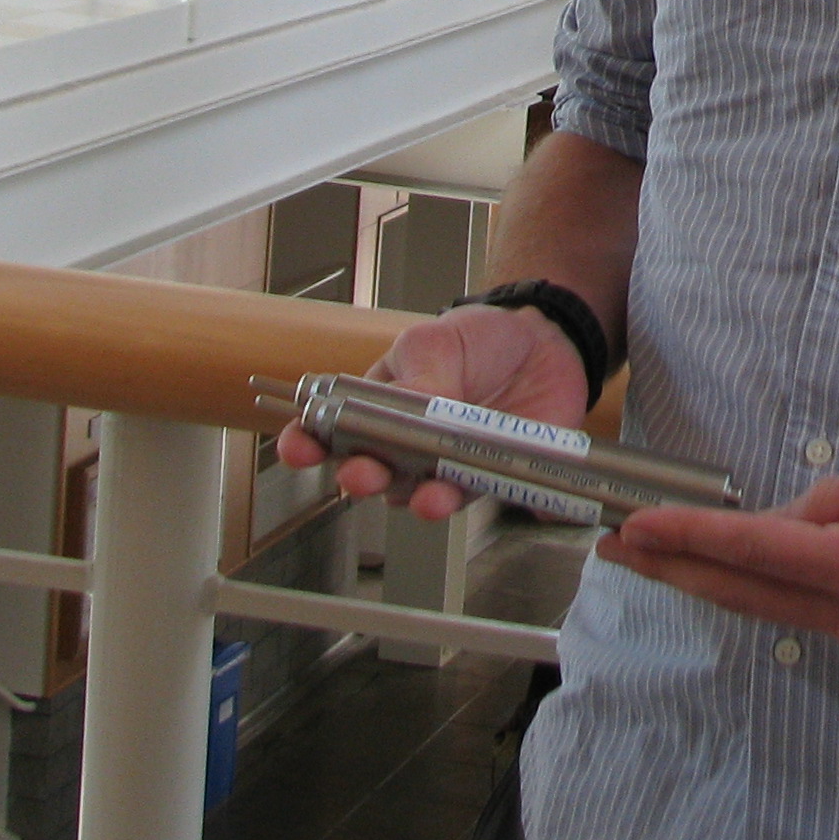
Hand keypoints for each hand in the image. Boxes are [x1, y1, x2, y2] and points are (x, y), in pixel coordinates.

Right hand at [273, 303, 590, 521]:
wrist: (541, 342)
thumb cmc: (475, 339)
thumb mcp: (436, 342)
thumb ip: (417, 378)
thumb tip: (407, 408)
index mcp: (377, 408)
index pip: (331, 431)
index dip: (308, 443)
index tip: (297, 447)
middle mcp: (402, 447)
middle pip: (371, 472)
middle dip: (361, 477)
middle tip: (359, 473)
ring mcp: (442, 466)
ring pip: (418, 495)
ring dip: (418, 499)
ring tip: (425, 495)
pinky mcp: (484, 478)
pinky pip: (473, 496)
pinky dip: (470, 499)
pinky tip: (463, 495)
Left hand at [596, 451, 838, 650]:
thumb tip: (789, 516)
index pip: (754, 550)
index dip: (687, 538)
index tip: (635, 526)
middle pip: (742, 593)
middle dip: (672, 568)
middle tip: (613, 546)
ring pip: (763, 607)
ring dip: (705, 581)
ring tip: (650, 555)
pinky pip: (796, 612)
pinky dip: (753, 588)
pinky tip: (727, 569)